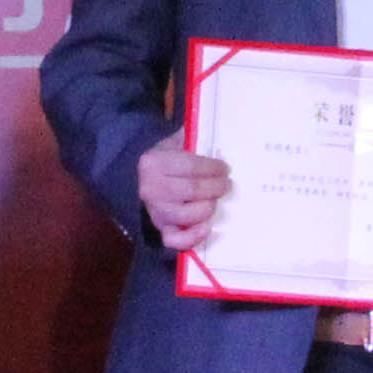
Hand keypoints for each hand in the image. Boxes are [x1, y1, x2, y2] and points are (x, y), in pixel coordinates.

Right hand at [136, 135, 230, 250]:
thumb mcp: (174, 143)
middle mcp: (150, 187)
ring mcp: (155, 210)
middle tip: (226, 184)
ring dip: (208, 207)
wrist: (146, 179)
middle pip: (193, 190)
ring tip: (214, 200)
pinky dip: (192, 238)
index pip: (192, 166)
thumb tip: (219, 132)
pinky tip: (206, 228)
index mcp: (153, 162)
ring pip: (187, 214)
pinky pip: (174, 240)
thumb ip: (192, 138)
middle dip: (216, 187)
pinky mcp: (160, 227)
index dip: (214, 168)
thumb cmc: (167, 160)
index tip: (225, 168)